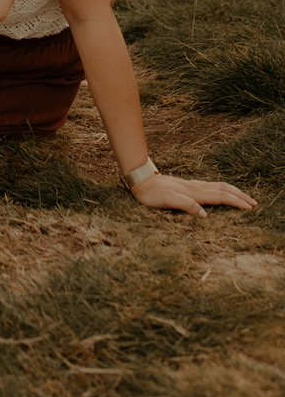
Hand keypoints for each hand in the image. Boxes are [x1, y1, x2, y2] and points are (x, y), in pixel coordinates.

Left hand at [131, 171, 256, 216]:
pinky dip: (223, 191)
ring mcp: (193, 186)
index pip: (221, 196)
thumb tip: (205, 215)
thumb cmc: (152, 194)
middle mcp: (196, 188)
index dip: (236, 202)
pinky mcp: (188, 186)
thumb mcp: (167, 200)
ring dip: (233, 192)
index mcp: (194, 193)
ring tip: (244, 198)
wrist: (141, 180)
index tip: (250, 208)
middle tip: (254, 204)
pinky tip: (223, 194)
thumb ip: (185, 205)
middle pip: (224, 189)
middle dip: (240, 196)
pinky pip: (211, 187)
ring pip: (218, 186)